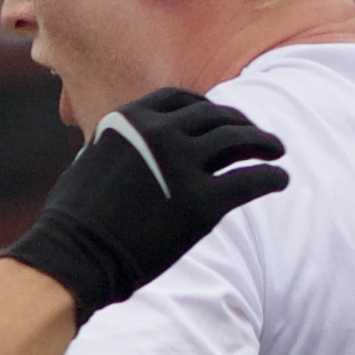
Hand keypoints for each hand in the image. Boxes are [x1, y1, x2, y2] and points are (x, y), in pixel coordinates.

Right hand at [7, 86, 291, 314]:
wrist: (73, 255)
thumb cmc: (74, 219)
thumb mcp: (90, 162)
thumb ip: (117, 147)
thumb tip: (122, 146)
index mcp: (131, 119)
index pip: (182, 100)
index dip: (208, 106)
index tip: (222, 117)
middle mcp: (160, 133)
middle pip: (216, 117)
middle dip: (241, 123)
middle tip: (257, 137)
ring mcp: (183, 165)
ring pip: (239, 141)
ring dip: (263, 143)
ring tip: (277, 150)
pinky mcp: (204, 202)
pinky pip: (252, 180)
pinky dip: (272, 177)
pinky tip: (280, 180)